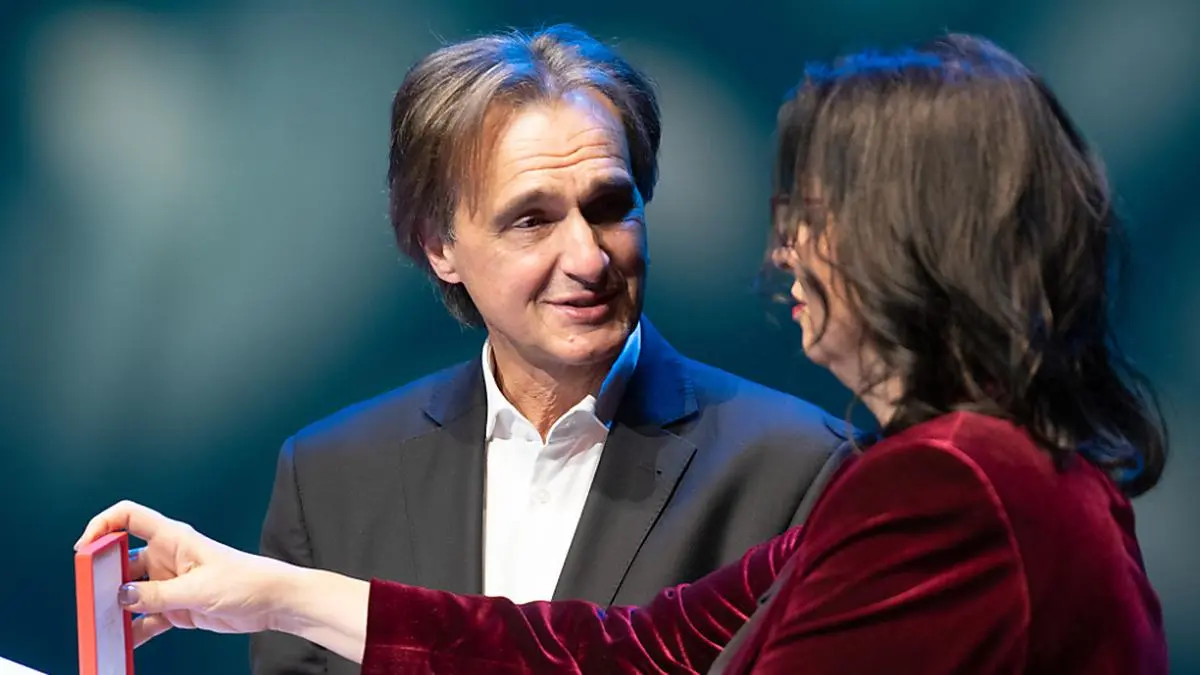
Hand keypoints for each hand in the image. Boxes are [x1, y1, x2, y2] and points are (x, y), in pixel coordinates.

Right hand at [75, 500, 297, 646]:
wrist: (273, 602)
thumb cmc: (247, 580)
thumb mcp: (199, 588)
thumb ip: (158, 594)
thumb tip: (123, 596)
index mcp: (174, 539)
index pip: (130, 517)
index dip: (103, 525)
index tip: (85, 547)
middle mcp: (167, 558)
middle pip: (122, 561)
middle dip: (103, 578)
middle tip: (91, 598)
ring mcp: (170, 583)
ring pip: (131, 593)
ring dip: (116, 609)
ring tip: (104, 626)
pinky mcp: (177, 607)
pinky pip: (146, 618)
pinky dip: (135, 630)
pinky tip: (125, 643)